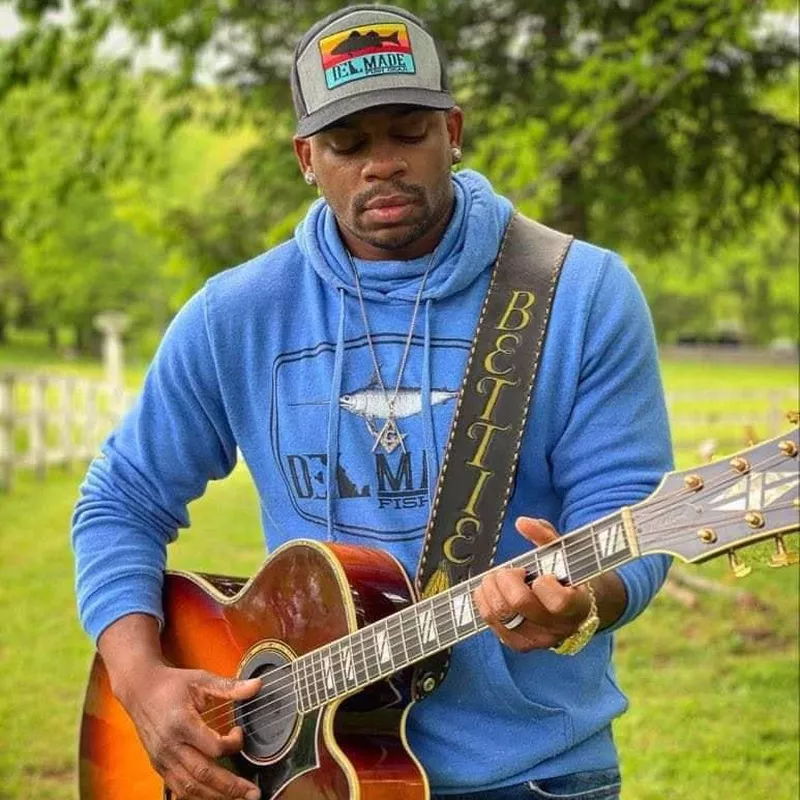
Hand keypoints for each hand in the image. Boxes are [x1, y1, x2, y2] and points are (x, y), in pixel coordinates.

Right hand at [114, 662, 262, 799]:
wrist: (140, 690)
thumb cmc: (171, 684)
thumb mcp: (201, 680)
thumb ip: (229, 686)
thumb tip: (257, 685)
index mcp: (182, 723)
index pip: (212, 747)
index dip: (233, 744)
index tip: (240, 732)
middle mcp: (170, 746)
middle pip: (203, 774)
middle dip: (230, 787)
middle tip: (254, 793)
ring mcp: (162, 759)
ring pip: (190, 787)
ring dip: (216, 796)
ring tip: (239, 798)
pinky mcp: (159, 766)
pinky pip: (179, 788)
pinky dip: (198, 796)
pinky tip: (215, 796)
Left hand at [474, 517, 592, 652]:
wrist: (579, 607)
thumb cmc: (572, 575)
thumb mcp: (567, 552)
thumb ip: (546, 535)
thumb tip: (522, 523)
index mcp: (578, 606)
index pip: (559, 602)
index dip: (544, 583)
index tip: (541, 574)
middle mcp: (559, 628)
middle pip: (520, 605)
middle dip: (507, 579)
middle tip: (511, 570)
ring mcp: (539, 640)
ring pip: (501, 616)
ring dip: (491, 590)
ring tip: (496, 577)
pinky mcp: (521, 644)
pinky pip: (492, 626)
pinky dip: (485, 603)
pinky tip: (489, 591)